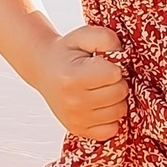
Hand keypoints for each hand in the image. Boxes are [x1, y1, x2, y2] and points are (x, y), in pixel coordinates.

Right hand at [31, 23, 129, 140]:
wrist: (43, 69)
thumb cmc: (67, 52)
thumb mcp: (83, 35)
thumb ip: (105, 38)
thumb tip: (122, 55)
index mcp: (72, 79)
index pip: (115, 74)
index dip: (113, 65)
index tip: (100, 63)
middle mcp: (73, 103)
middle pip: (120, 93)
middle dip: (116, 82)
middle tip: (101, 76)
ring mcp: (75, 120)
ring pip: (119, 112)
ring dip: (115, 99)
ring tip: (100, 89)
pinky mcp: (78, 130)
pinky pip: (112, 129)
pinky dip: (111, 117)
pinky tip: (99, 105)